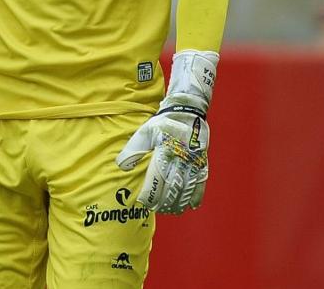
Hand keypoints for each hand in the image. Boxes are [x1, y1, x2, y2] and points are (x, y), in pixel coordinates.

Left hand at [115, 50, 216, 213]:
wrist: (187, 111)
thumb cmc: (163, 123)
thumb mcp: (144, 132)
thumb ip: (133, 149)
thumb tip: (121, 166)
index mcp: (165, 150)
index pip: (157, 177)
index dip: (151, 192)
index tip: (144, 201)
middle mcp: (181, 158)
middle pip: (173, 185)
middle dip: (164, 200)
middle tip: (156, 209)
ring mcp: (194, 161)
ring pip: (188, 187)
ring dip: (180, 201)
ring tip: (171, 211)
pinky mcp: (202, 162)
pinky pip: (201, 182)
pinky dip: (197, 195)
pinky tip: (192, 206)